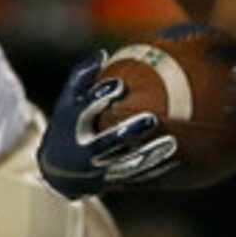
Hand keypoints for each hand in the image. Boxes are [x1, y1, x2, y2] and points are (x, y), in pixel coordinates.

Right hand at [37, 52, 176, 199]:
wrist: (57, 172)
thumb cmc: (68, 124)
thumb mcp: (67, 100)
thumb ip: (82, 76)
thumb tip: (103, 54)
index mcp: (73, 127)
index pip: (85, 112)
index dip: (100, 98)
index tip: (118, 85)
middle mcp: (84, 152)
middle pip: (108, 143)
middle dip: (129, 132)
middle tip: (152, 118)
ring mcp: (99, 170)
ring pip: (127, 165)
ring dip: (150, 155)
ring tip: (172, 142)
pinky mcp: (112, 182)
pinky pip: (137, 179)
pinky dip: (156, 172)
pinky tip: (178, 163)